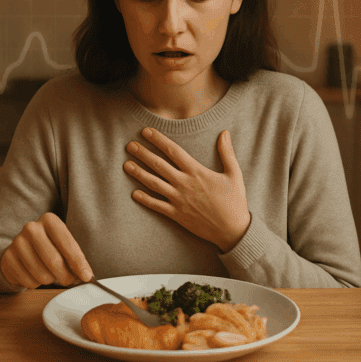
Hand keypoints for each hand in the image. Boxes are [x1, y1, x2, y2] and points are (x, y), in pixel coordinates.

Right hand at [0, 212, 92, 288]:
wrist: (20, 251)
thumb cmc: (48, 248)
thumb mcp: (63, 246)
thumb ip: (74, 257)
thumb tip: (86, 275)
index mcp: (49, 220)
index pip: (67, 243)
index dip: (78, 262)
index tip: (86, 276)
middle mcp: (32, 228)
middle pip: (54, 260)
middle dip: (65, 276)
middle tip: (69, 281)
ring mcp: (17, 242)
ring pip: (41, 273)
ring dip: (50, 280)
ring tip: (50, 275)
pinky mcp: (8, 258)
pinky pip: (28, 280)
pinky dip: (36, 284)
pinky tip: (35, 276)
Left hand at [124, 127, 250, 252]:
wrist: (232, 230)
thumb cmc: (234, 201)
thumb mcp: (234, 174)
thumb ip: (227, 153)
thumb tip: (225, 133)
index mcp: (197, 172)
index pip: (173, 151)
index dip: (158, 140)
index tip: (146, 131)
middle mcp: (184, 184)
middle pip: (159, 165)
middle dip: (143, 154)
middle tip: (129, 145)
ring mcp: (179, 200)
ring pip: (154, 183)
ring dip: (139, 173)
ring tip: (126, 164)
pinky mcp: (177, 215)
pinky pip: (157, 206)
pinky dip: (145, 200)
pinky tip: (134, 193)